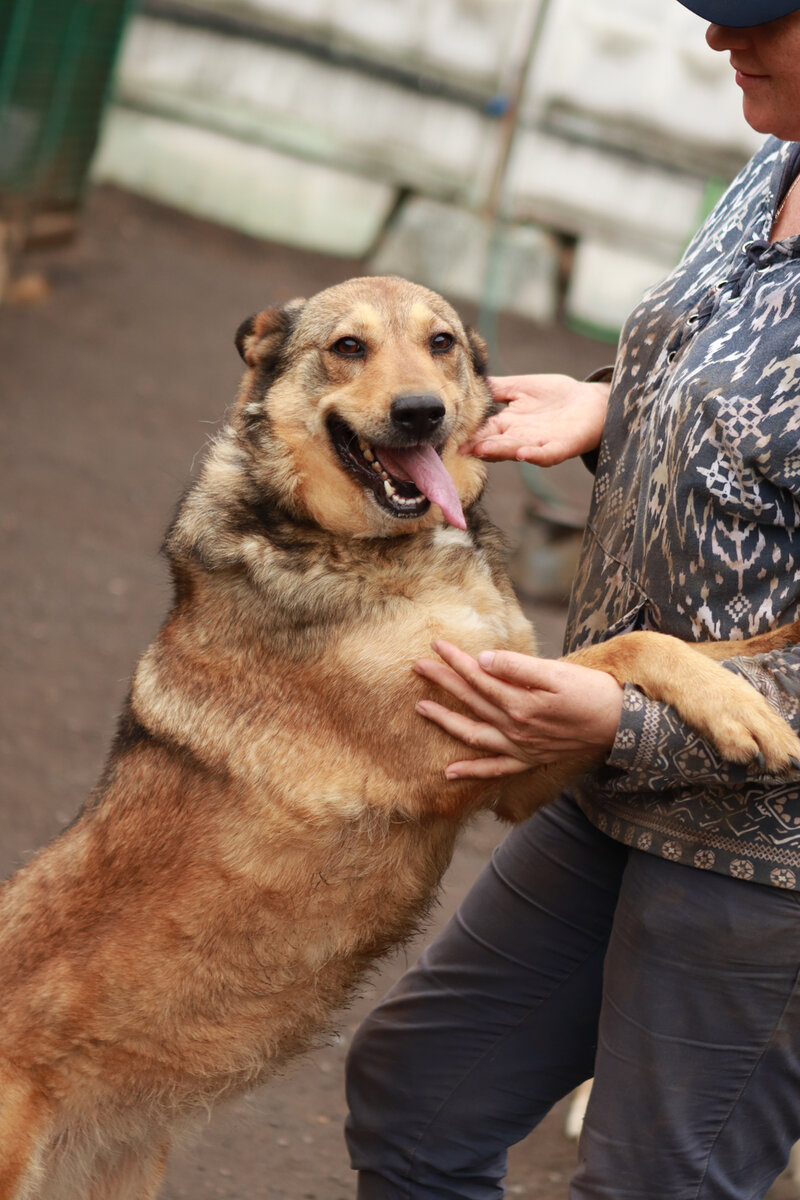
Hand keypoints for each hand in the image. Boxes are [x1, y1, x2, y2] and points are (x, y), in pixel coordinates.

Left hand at [414, 640, 623, 779]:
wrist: (620, 724)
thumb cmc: (592, 692)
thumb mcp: (557, 673)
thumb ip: (518, 668)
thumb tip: (483, 660)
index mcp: (520, 703)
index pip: (478, 677)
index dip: (456, 660)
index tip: (436, 645)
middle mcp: (515, 728)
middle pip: (470, 701)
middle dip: (443, 682)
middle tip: (418, 666)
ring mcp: (520, 747)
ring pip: (473, 734)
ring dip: (445, 721)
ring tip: (421, 708)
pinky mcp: (529, 759)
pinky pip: (494, 769)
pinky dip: (471, 772)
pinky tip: (449, 772)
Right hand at [459, 374, 609, 465]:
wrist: (592, 403)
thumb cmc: (556, 395)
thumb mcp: (520, 387)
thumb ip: (496, 387)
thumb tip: (467, 377)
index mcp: (507, 424)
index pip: (482, 431)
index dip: (466, 433)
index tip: (447, 435)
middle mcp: (519, 437)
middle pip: (495, 444)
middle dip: (478, 447)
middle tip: (460, 449)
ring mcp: (539, 444)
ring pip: (516, 450)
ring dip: (500, 451)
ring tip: (483, 449)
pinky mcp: (560, 447)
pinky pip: (546, 454)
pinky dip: (535, 455)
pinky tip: (524, 453)